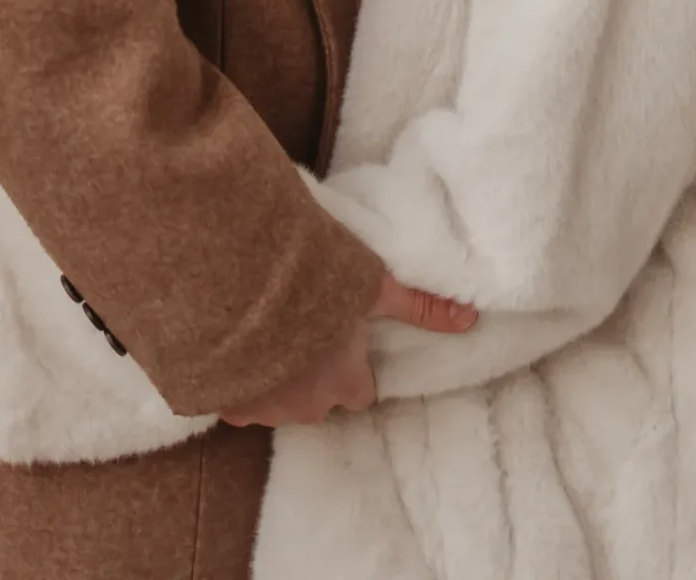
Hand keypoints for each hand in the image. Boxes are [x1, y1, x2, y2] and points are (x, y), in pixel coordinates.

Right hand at [218, 271, 476, 428]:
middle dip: (310, 372)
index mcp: (344, 384)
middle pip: (317, 398)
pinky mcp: (225, 404)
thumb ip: (419, 305)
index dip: (351, 365)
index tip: (341, 336)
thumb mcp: (373, 287)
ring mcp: (263, 410)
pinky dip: (236, 375)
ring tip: (266, 328)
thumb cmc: (314, 285)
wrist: (240, 287)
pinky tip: (235, 340)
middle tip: (301, 326)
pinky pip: (235, 398)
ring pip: (275, 400)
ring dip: (273, 373)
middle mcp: (306, 407)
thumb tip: (471, 317)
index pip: (360, 392)